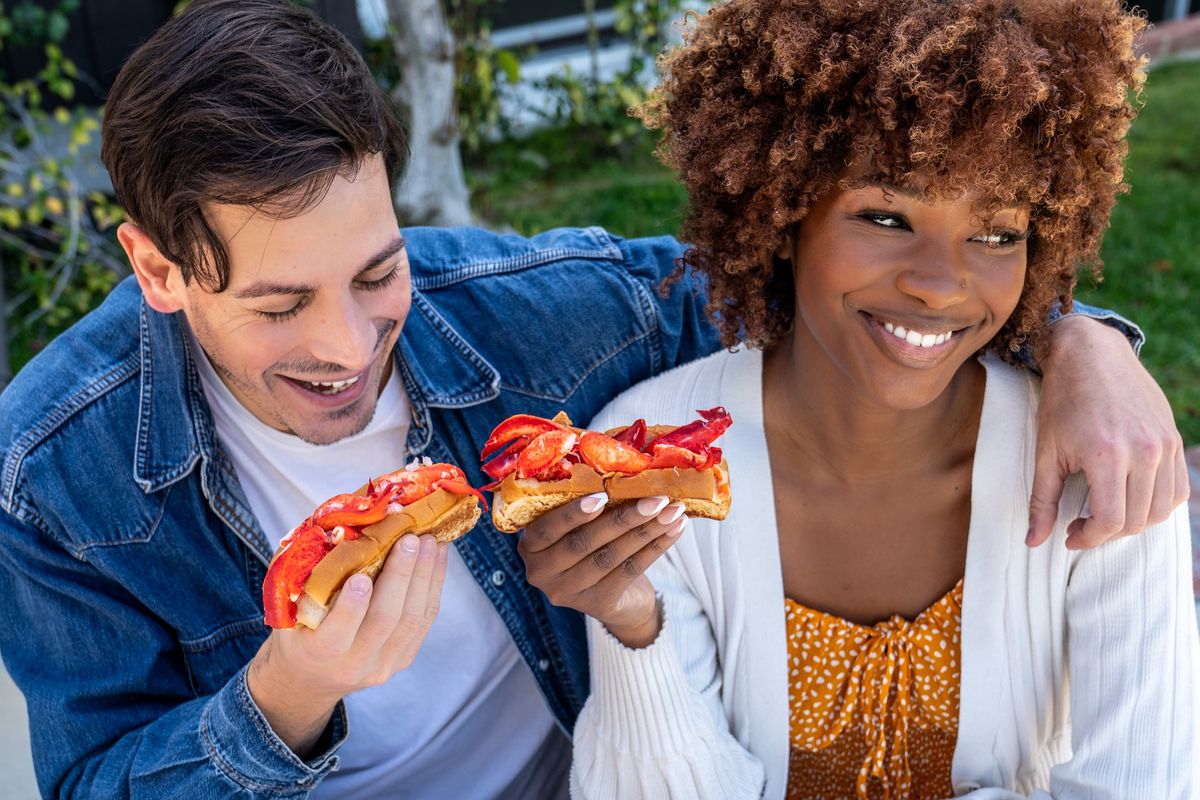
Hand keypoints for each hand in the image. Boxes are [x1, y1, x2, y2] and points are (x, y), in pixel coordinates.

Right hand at [248, 533, 448, 755]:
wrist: (311, 677)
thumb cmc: (297, 632)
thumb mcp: (290, 611)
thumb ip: (310, 580)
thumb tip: (340, 529)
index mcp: (318, 653)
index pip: (336, 635)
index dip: (351, 608)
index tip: (360, 577)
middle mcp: (354, 664)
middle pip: (385, 620)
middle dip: (400, 576)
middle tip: (409, 539)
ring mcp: (384, 664)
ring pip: (412, 619)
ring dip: (424, 575)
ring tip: (429, 541)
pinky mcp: (404, 657)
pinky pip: (424, 619)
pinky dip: (433, 584)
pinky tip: (437, 556)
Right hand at [518, 494, 686, 647]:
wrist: (615, 597)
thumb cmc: (592, 544)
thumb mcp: (577, 526)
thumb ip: (584, 503)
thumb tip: (621, 467)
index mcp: (530, 546)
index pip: (547, 529)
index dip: (573, 513)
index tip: (602, 494)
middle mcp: (542, 573)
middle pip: (584, 542)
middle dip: (624, 517)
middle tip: (656, 498)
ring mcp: (568, 592)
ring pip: (610, 556)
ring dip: (646, 530)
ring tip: (673, 511)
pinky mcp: (598, 605)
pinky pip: (629, 571)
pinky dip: (655, 547)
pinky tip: (674, 530)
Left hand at [1028, 316, 1188, 548]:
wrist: (1090, 355)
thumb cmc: (1062, 402)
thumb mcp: (1045, 451)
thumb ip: (1042, 500)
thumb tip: (1033, 542)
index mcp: (1106, 455)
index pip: (1110, 521)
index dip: (1089, 539)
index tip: (1070, 536)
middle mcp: (1143, 452)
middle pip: (1136, 520)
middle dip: (1106, 533)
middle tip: (1081, 524)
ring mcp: (1164, 444)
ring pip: (1161, 510)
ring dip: (1133, 522)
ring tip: (1104, 512)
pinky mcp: (1173, 439)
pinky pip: (1177, 489)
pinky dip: (1157, 504)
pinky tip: (1129, 498)